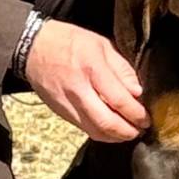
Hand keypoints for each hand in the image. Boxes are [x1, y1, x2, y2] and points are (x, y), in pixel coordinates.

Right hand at [23, 19, 148, 141]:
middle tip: (140, 130)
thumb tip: (137, 92)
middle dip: (128, 131)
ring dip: (115, 137)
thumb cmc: (69, 41)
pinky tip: (109, 129)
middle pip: (107, 122)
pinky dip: (100, 133)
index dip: (136, 113)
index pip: (119, 100)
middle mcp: (78, 89)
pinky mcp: (60, 112)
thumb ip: (121, 69)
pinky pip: (83, 128)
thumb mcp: (101, 44)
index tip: (146, 117)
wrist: (32, 48)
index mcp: (92, 68)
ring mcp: (67, 103)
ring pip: (94, 131)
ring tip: (127, 132)